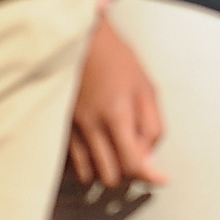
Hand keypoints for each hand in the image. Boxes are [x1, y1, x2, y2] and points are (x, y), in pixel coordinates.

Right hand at [65, 17, 163, 192]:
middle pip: (110, 175)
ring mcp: (70, 127)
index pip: (133, 162)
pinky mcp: (57, 127)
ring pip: (87, 174)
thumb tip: (150, 157)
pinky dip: (84, 163)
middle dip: (127, 173)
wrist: (79, 39)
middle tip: (136, 157)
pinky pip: (69, 162)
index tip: (162, 180)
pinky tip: (94, 150)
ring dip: (103, 170)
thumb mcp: (146, 87)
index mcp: (117, 113)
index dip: (150, 177)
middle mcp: (91, 125)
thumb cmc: (116, 59)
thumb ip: (152, 125)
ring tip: (114, 152)